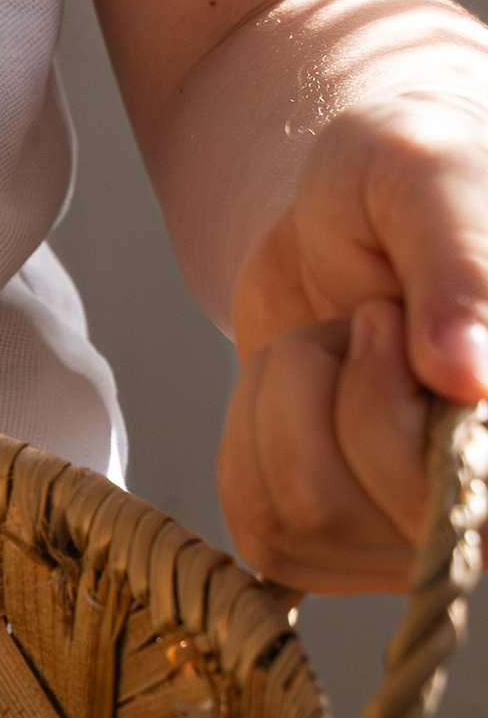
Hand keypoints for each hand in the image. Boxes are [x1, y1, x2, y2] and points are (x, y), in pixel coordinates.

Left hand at [220, 84, 487, 589]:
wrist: (352, 207)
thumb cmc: (404, 178)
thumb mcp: (425, 180)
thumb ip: (458, 268)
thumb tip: (470, 377)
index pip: (455, 489)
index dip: (383, 405)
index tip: (383, 317)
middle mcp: (483, 502)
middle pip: (340, 502)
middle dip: (320, 376)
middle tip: (367, 316)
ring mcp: (417, 534)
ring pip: (293, 510)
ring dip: (285, 394)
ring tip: (344, 342)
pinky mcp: (345, 539)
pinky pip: (256, 522)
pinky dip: (252, 428)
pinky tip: (309, 382)